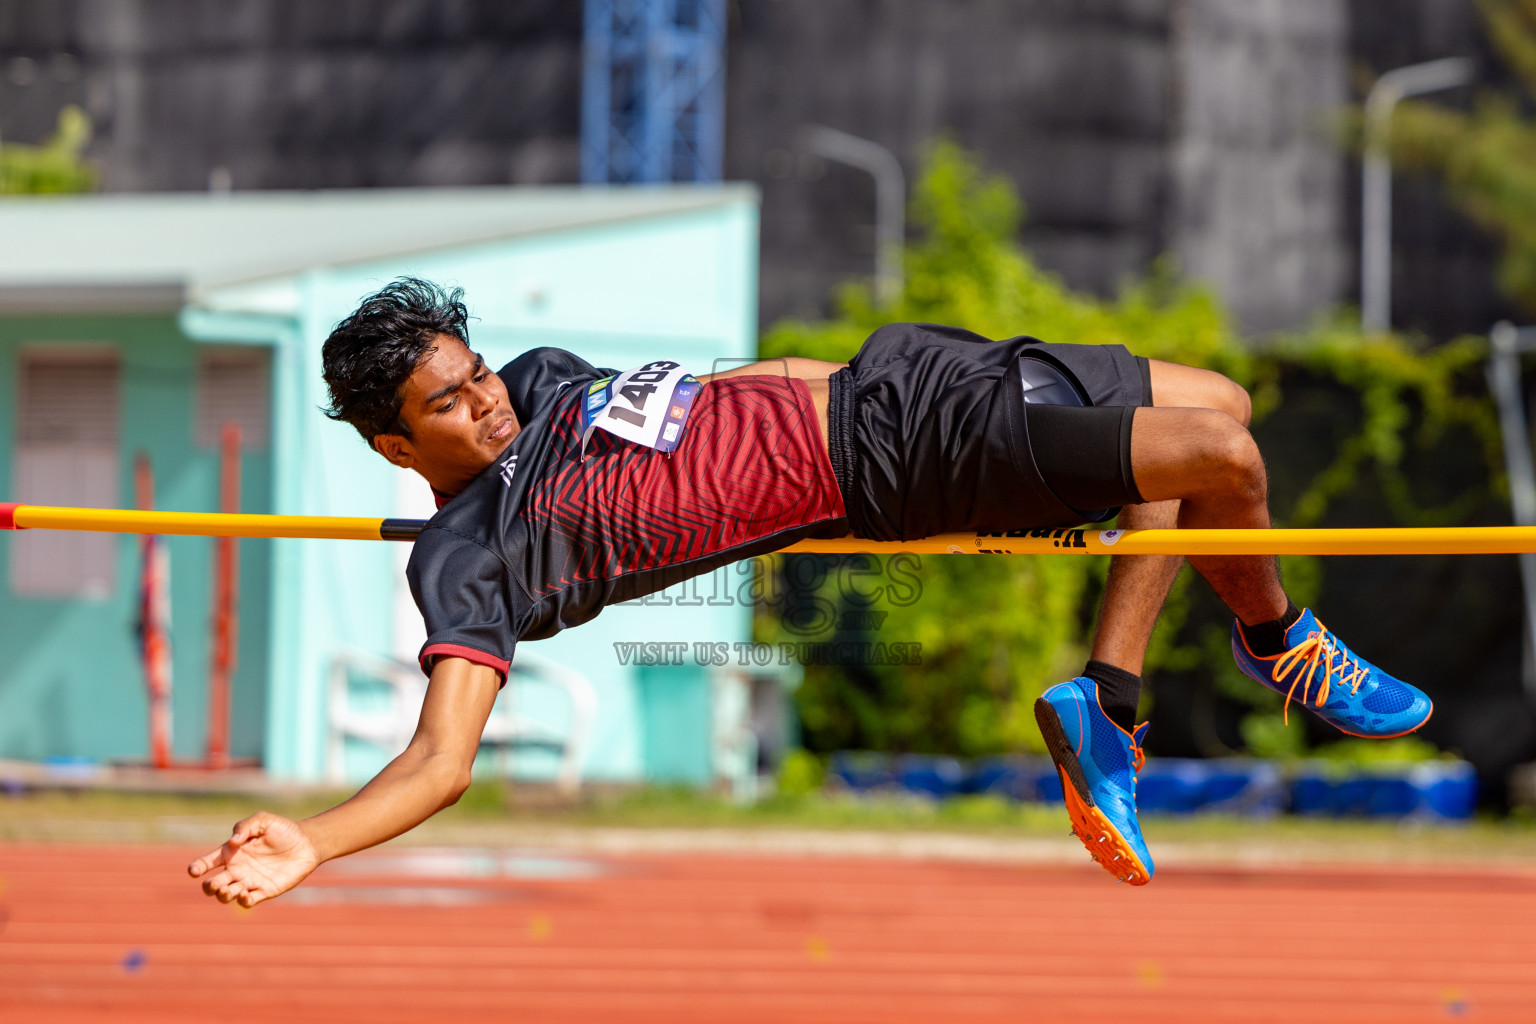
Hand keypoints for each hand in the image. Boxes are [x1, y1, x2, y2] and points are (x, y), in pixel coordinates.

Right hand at [187, 812, 319, 907]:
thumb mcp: (263, 821)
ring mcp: (249, 881)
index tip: (193, 870)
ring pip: (226, 895)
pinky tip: (246, 894)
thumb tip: (232, 842)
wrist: (307, 842)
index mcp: (231, 852)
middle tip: (216, 884)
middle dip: (210, 887)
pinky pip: (247, 901)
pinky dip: (243, 901)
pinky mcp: (263, 891)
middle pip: (213, 884)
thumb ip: (245, 827)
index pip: (208, 862)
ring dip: (223, 896)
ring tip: (228, 890)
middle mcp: (237, 869)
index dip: (197, 867)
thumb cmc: (282, 829)